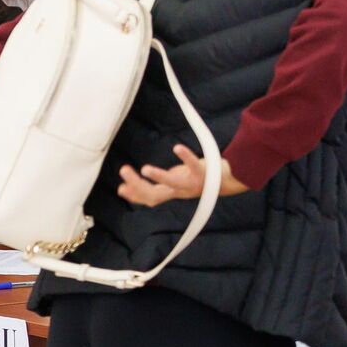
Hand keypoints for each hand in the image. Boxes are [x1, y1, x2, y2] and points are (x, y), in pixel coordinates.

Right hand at [116, 144, 248, 207]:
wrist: (226, 182)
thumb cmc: (194, 180)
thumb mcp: (172, 184)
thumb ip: (155, 185)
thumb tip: (127, 186)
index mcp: (171, 192)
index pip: (150, 198)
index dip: (135, 196)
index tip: (120, 188)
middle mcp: (180, 191)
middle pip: (156, 194)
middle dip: (138, 185)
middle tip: (124, 170)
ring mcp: (191, 184)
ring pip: (173, 184)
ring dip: (158, 177)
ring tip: (145, 169)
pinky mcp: (203, 173)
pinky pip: (194, 166)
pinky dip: (186, 157)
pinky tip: (177, 148)